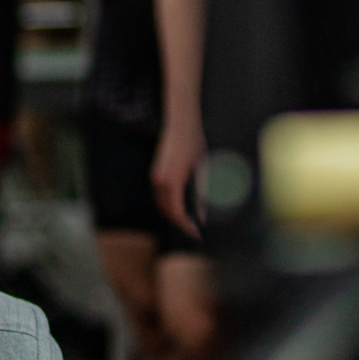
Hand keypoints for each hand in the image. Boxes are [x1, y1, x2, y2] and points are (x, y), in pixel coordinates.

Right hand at [152, 105, 206, 236]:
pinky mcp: (155, 174)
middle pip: (166, 212)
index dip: (186, 227)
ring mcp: (155, 178)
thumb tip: (203, 217)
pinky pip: (159, 197)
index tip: (197, 234)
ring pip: (160, 206)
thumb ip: (202, 196)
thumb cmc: (195, 144)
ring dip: (173, 216)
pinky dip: (168, 206)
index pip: (177, 213)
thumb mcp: (203, 171)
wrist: (181, 125)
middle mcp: (159, 182)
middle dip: (180, 224)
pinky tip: (181, 208)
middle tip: (195, 231)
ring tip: (188, 222)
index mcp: (172, 182)